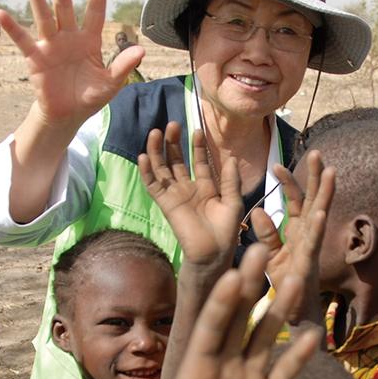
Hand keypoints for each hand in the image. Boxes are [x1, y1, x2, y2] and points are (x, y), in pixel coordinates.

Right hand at [0, 0, 142, 128]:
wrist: (68, 115)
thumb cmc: (90, 96)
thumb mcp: (111, 84)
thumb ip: (123, 66)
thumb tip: (141, 50)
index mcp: (89, 40)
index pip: (94, 12)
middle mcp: (68, 37)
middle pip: (64, 7)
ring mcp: (50, 45)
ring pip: (44, 17)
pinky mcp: (35, 58)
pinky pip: (23, 41)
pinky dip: (12, 28)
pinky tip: (1, 13)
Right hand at [139, 122, 241, 275]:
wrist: (213, 253)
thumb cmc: (226, 232)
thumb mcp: (233, 202)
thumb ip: (230, 180)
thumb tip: (230, 157)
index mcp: (207, 188)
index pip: (199, 162)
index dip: (197, 146)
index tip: (197, 129)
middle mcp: (189, 189)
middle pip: (177, 161)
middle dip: (174, 143)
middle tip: (172, 125)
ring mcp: (175, 195)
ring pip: (162, 169)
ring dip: (157, 151)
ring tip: (155, 132)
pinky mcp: (166, 204)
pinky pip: (153, 186)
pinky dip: (147, 172)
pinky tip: (144, 156)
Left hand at [144, 244, 321, 378]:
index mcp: (196, 365)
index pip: (210, 326)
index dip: (222, 302)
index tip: (233, 275)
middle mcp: (225, 362)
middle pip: (239, 317)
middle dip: (250, 285)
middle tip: (261, 248)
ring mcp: (248, 378)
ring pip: (267, 336)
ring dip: (280, 309)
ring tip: (296, 277)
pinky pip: (286, 373)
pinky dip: (299, 355)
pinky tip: (314, 334)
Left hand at [249, 150, 333, 323]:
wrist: (291, 315)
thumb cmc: (284, 285)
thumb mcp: (269, 256)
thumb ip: (266, 234)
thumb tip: (258, 210)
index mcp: (297, 232)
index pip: (294, 201)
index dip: (288, 182)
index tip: (277, 164)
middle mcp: (308, 236)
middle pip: (313, 200)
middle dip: (315, 177)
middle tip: (316, 152)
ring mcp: (311, 248)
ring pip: (320, 216)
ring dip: (326, 194)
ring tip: (330, 171)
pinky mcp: (308, 264)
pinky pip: (313, 243)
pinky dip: (317, 227)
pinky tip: (319, 212)